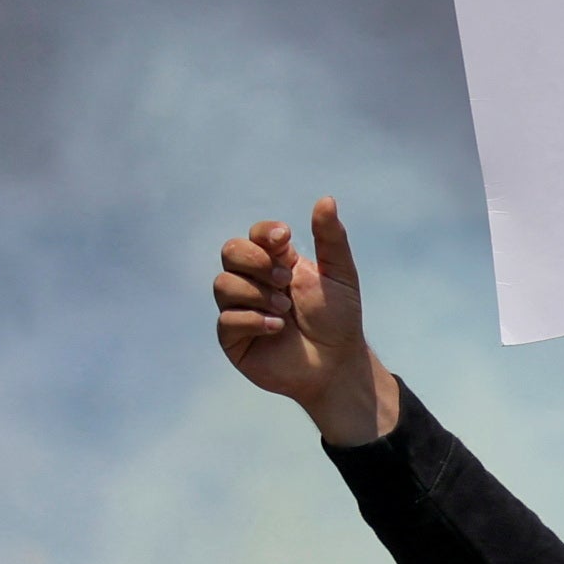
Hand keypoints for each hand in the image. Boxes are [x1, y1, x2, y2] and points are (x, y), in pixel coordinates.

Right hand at [216, 199, 401, 442]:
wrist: (337, 364)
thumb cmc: (339, 320)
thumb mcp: (340, 275)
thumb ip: (332, 239)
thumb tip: (326, 199)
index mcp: (275, 263)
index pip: (255, 235)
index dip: (264, 233)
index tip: (284, 239)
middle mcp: (253, 282)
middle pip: (230, 251)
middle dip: (256, 262)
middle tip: (285, 280)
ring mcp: (239, 309)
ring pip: (223, 284)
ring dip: (257, 294)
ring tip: (285, 310)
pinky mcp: (233, 338)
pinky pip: (226, 319)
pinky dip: (253, 320)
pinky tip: (277, 328)